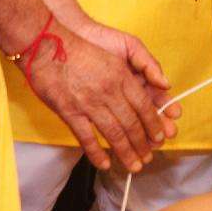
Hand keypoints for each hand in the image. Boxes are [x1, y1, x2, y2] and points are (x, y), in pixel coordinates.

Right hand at [22, 26, 172, 172]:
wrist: (47, 45)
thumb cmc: (82, 47)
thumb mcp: (118, 50)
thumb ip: (143, 66)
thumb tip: (164, 83)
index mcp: (121, 77)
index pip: (144, 106)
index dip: (154, 125)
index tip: (159, 138)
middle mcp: (109, 91)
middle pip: (132, 123)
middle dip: (143, 144)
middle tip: (148, 157)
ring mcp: (89, 103)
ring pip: (114, 133)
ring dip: (126, 152)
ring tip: (134, 165)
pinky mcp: (70, 111)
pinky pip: (87, 137)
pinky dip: (97, 153)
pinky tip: (105, 164)